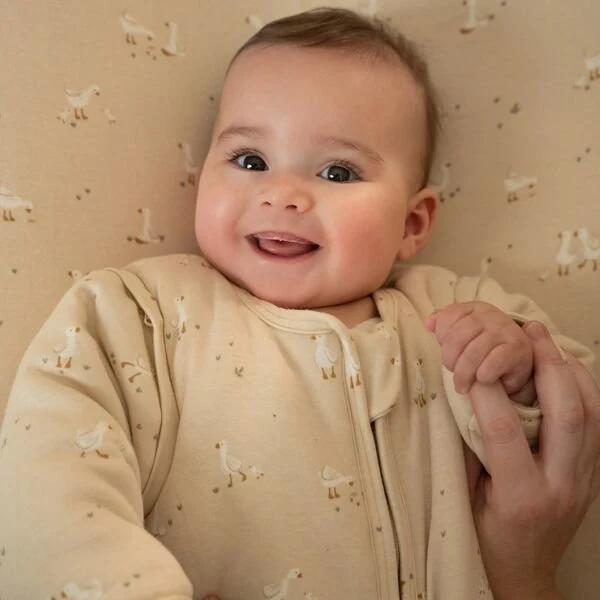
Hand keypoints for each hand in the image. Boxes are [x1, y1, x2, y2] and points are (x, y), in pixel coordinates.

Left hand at [426, 301, 533, 395]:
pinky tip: (482, 380)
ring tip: (462, 384)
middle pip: (457, 337)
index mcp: (475, 308)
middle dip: (450, 359)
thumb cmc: (485, 347)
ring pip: (473, 353)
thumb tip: (428, 323)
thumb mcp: (464, 334)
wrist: (519, 361)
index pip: (448, 316)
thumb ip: (445, 325)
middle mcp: (491, 315)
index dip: (442, 336)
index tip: (444, 349)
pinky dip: (483, 375)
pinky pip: (493, 363)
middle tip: (452, 372)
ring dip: (463, 373)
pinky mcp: (518, 350)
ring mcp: (506, 331)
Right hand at [467, 321, 599, 599]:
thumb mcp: (467, 498)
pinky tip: (566, 369)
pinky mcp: (592, 473)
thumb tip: (466, 400)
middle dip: (546, 365)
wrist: (525, 574)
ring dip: (571, 370)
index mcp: (522, 497)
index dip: (485, 390)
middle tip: (528, 332)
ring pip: (592, 414)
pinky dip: (583, 389)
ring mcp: (585, 479)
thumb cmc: (486, 540)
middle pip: (566, 414)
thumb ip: (470, 450)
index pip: (504, 430)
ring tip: (549, 341)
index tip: (471, 364)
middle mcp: (563, 486)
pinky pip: (596, 423)